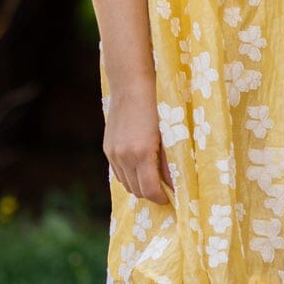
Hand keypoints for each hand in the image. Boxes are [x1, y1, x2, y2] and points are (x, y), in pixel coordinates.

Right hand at [103, 80, 174, 204]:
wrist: (131, 86)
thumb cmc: (157, 106)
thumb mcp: (169, 135)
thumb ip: (170, 162)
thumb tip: (176, 185)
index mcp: (142, 152)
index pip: (150, 190)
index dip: (162, 198)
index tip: (173, 197)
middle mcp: (124, 156)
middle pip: (137, 191)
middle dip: (152, 194)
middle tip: (166, 190)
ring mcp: (113, 153)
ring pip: (126, 184)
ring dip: (140, 186)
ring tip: (154, 180)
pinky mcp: (108, 149)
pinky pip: (118, 173)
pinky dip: (130, 176)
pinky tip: (141, 168)